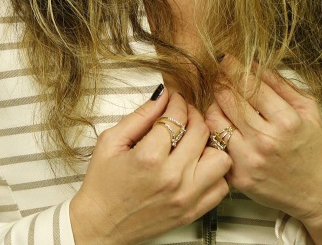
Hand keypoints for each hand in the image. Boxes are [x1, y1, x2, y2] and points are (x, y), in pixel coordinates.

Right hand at [70, 88, 231, 244]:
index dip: (177, 102)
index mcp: (149, 158)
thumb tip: (163, 96)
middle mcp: (172, 178)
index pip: (177, 116)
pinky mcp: (192, 212)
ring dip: (209, 146)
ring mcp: (186, 197)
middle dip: (193, 115)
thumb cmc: (101, 187)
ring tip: (193, 143)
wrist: (100, 226)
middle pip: (201, 132)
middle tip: (184, 114)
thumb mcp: (111, 142)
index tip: (174, 99)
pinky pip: (221, 187)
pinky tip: (197, 166)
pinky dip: (214, 173)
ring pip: (221, 159)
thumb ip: (140, 116)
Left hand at [205, 56, 321, 233]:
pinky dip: (215, 131)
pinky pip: (216, 145)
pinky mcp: (237, 177)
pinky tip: (222, 125)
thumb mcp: (307, 110)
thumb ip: (281, 84)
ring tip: (220, 100)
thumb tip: (254, 64)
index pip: (250, 85)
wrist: (315, 192)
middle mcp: (265, 141)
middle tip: (218, 75)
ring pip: (214, 121)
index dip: (233, 68)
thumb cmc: (311, 148)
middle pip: (228, 100)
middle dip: (220, 82)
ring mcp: (249, 160)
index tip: (225, 58)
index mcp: (286, 121)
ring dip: (214, 105)